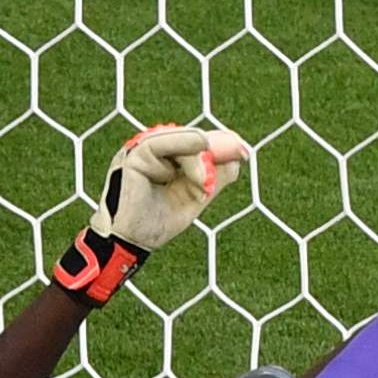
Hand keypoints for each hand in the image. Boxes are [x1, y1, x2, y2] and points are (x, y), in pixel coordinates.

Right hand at [93, 121, 249, 253]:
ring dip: (198, 161)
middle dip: (218, 148)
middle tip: (239, 157)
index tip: (244, 151)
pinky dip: (182, 154)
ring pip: (181, 138)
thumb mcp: (196, 197)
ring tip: (203, 186)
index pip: (198, 140)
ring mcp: (143, 150)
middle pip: (193, 136)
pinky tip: (194, 175)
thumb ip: (215, 177)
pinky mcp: (133, 156)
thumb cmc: (158, 222)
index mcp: (167, 156)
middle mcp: (155, 149)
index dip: (222, 142)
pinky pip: (160, 144)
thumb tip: (238, 158)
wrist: (133, 242)